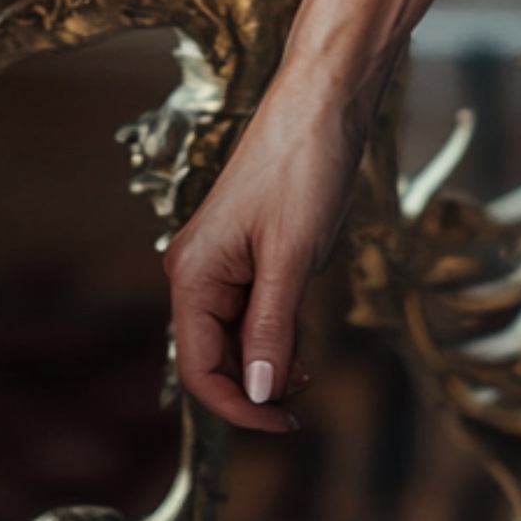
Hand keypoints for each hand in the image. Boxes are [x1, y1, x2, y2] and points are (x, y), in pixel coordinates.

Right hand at [163, 79, 366, 431]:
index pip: (201, 369)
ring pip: (239, 333)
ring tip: (313, 366)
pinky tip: (307, 333)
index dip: (240, 405)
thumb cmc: (305, 164)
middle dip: (258, 383)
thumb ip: (273, 327)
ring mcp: (224, 258)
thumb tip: (261, 392)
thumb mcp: (293, 255)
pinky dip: (280, 326)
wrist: (327, 96)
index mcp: (193, 274)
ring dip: (271, 358)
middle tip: (307, 395)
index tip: (284, 424)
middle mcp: (197, 270)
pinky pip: (256, 305)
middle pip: (217, 356)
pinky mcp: (251, 246)